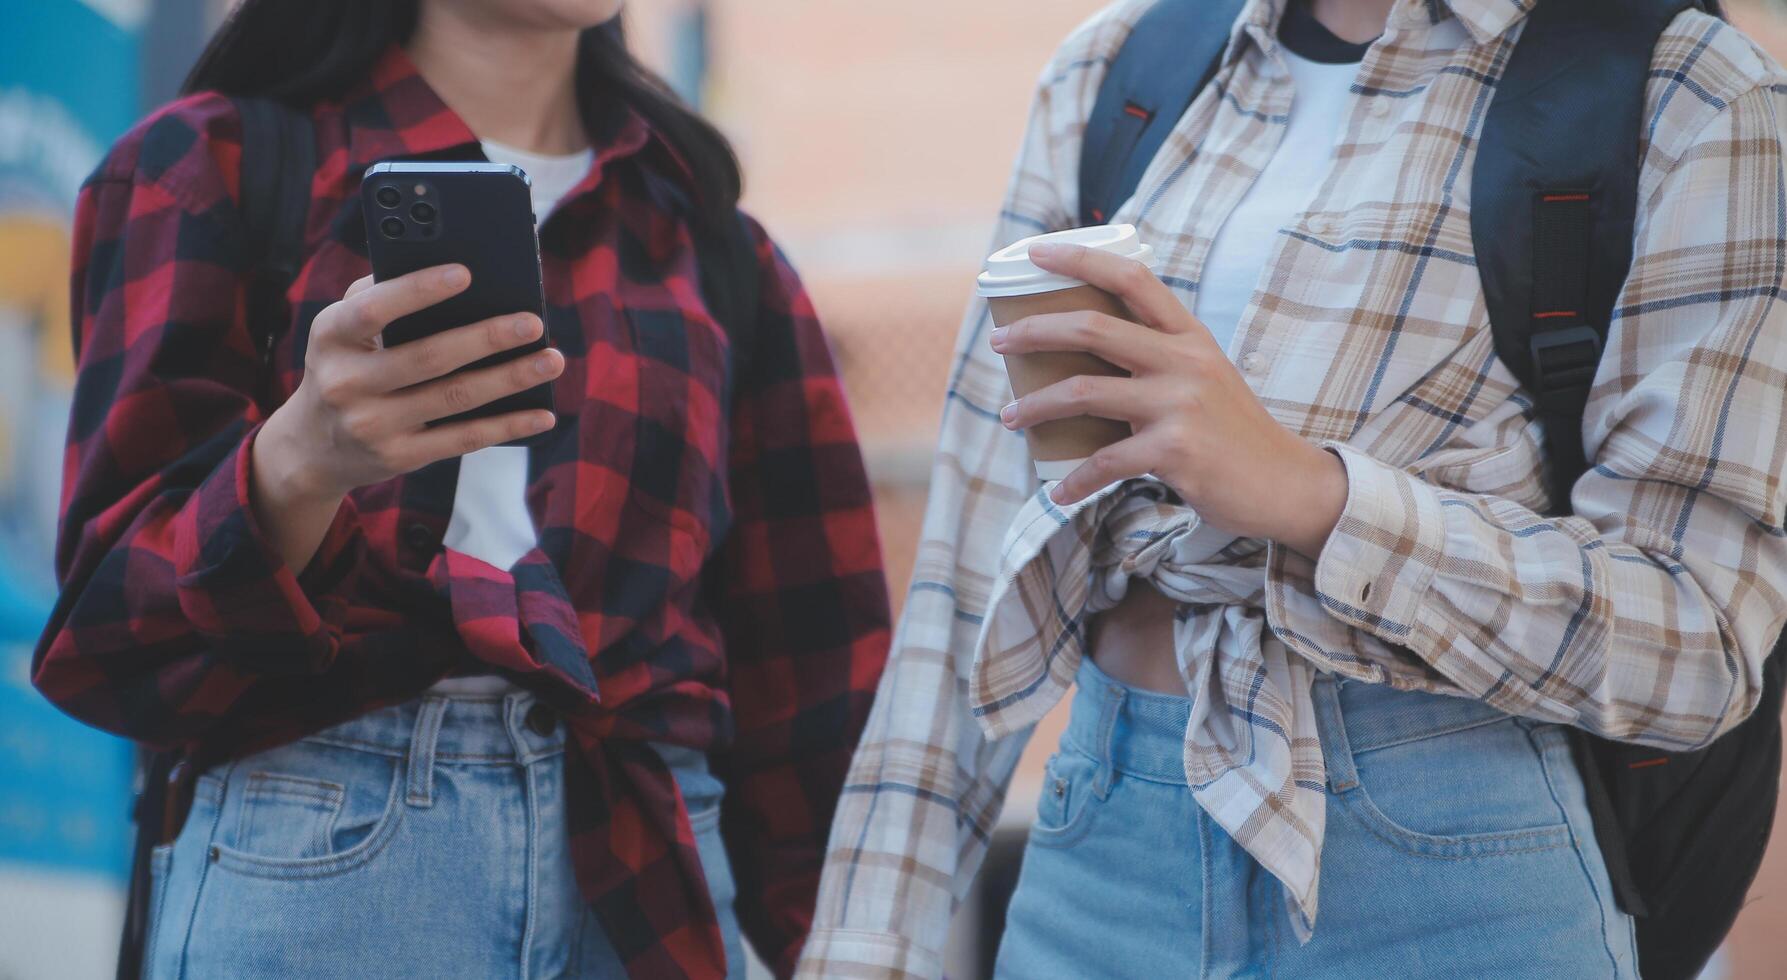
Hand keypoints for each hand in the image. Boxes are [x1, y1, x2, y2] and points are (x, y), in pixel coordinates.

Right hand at [259, 264, 562, 502]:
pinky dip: (508, 426)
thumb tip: (448, 270)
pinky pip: (463, 438)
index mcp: (330, 336)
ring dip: (510, 379)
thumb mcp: (342, 329)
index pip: (372, 310)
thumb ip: (380, 296)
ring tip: (552, 359)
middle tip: (533, 322)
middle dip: (487, 338)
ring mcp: (373, 425)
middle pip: (428, 357)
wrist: (313, 445)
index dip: (418, 291)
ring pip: (455, 397)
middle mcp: (346, 382)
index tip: (465, 273)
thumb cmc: (346, 364)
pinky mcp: (400, 457)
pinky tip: (542, 414)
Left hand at [990, 242, 1346, 558]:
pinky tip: (1057, 490)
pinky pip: (1103, 462)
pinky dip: (1074, 480)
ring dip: (1035, 405)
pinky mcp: (1176, 451)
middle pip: (1091, 328)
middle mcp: (1185, 360)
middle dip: (1033, 331)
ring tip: (1010, 417)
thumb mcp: (1203, 376)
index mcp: (1189, 334)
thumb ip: (1158, 357)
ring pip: (1083, 392)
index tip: (1034, 253)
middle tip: (998, 342)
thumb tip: (1088, 348)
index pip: (1130, 277)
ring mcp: (1180, 404)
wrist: (1285, 483)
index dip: (1078, 258)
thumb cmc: (1231, 432)